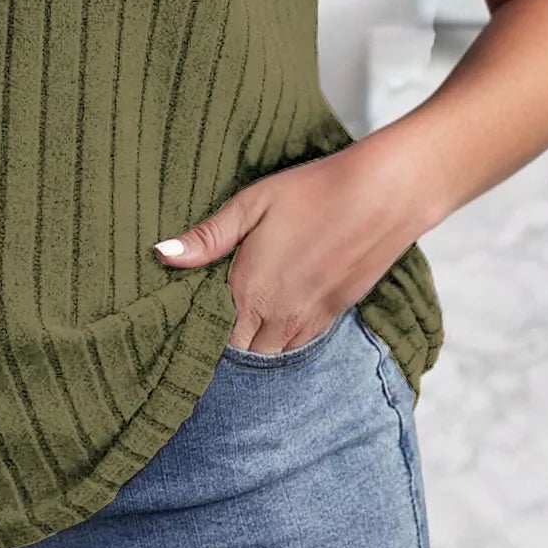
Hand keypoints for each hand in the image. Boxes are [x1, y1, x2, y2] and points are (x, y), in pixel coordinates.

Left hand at [153, 137, 429, 352]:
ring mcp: (309, 319)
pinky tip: (273, 324)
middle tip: (207, 332)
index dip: (196, 338)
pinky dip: (281, 343)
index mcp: (249, 291)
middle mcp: (278, 315)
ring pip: (270, 355)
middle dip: (223, 348)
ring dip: (253, 348)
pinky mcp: (334, 314)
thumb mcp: (251, 204)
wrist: (385, 195)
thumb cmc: (313, 192)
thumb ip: (207, 237)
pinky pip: (298, 346)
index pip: (212, 339)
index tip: (183, 331)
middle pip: (240, 354)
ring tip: (239, 330)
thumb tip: (162, 255)